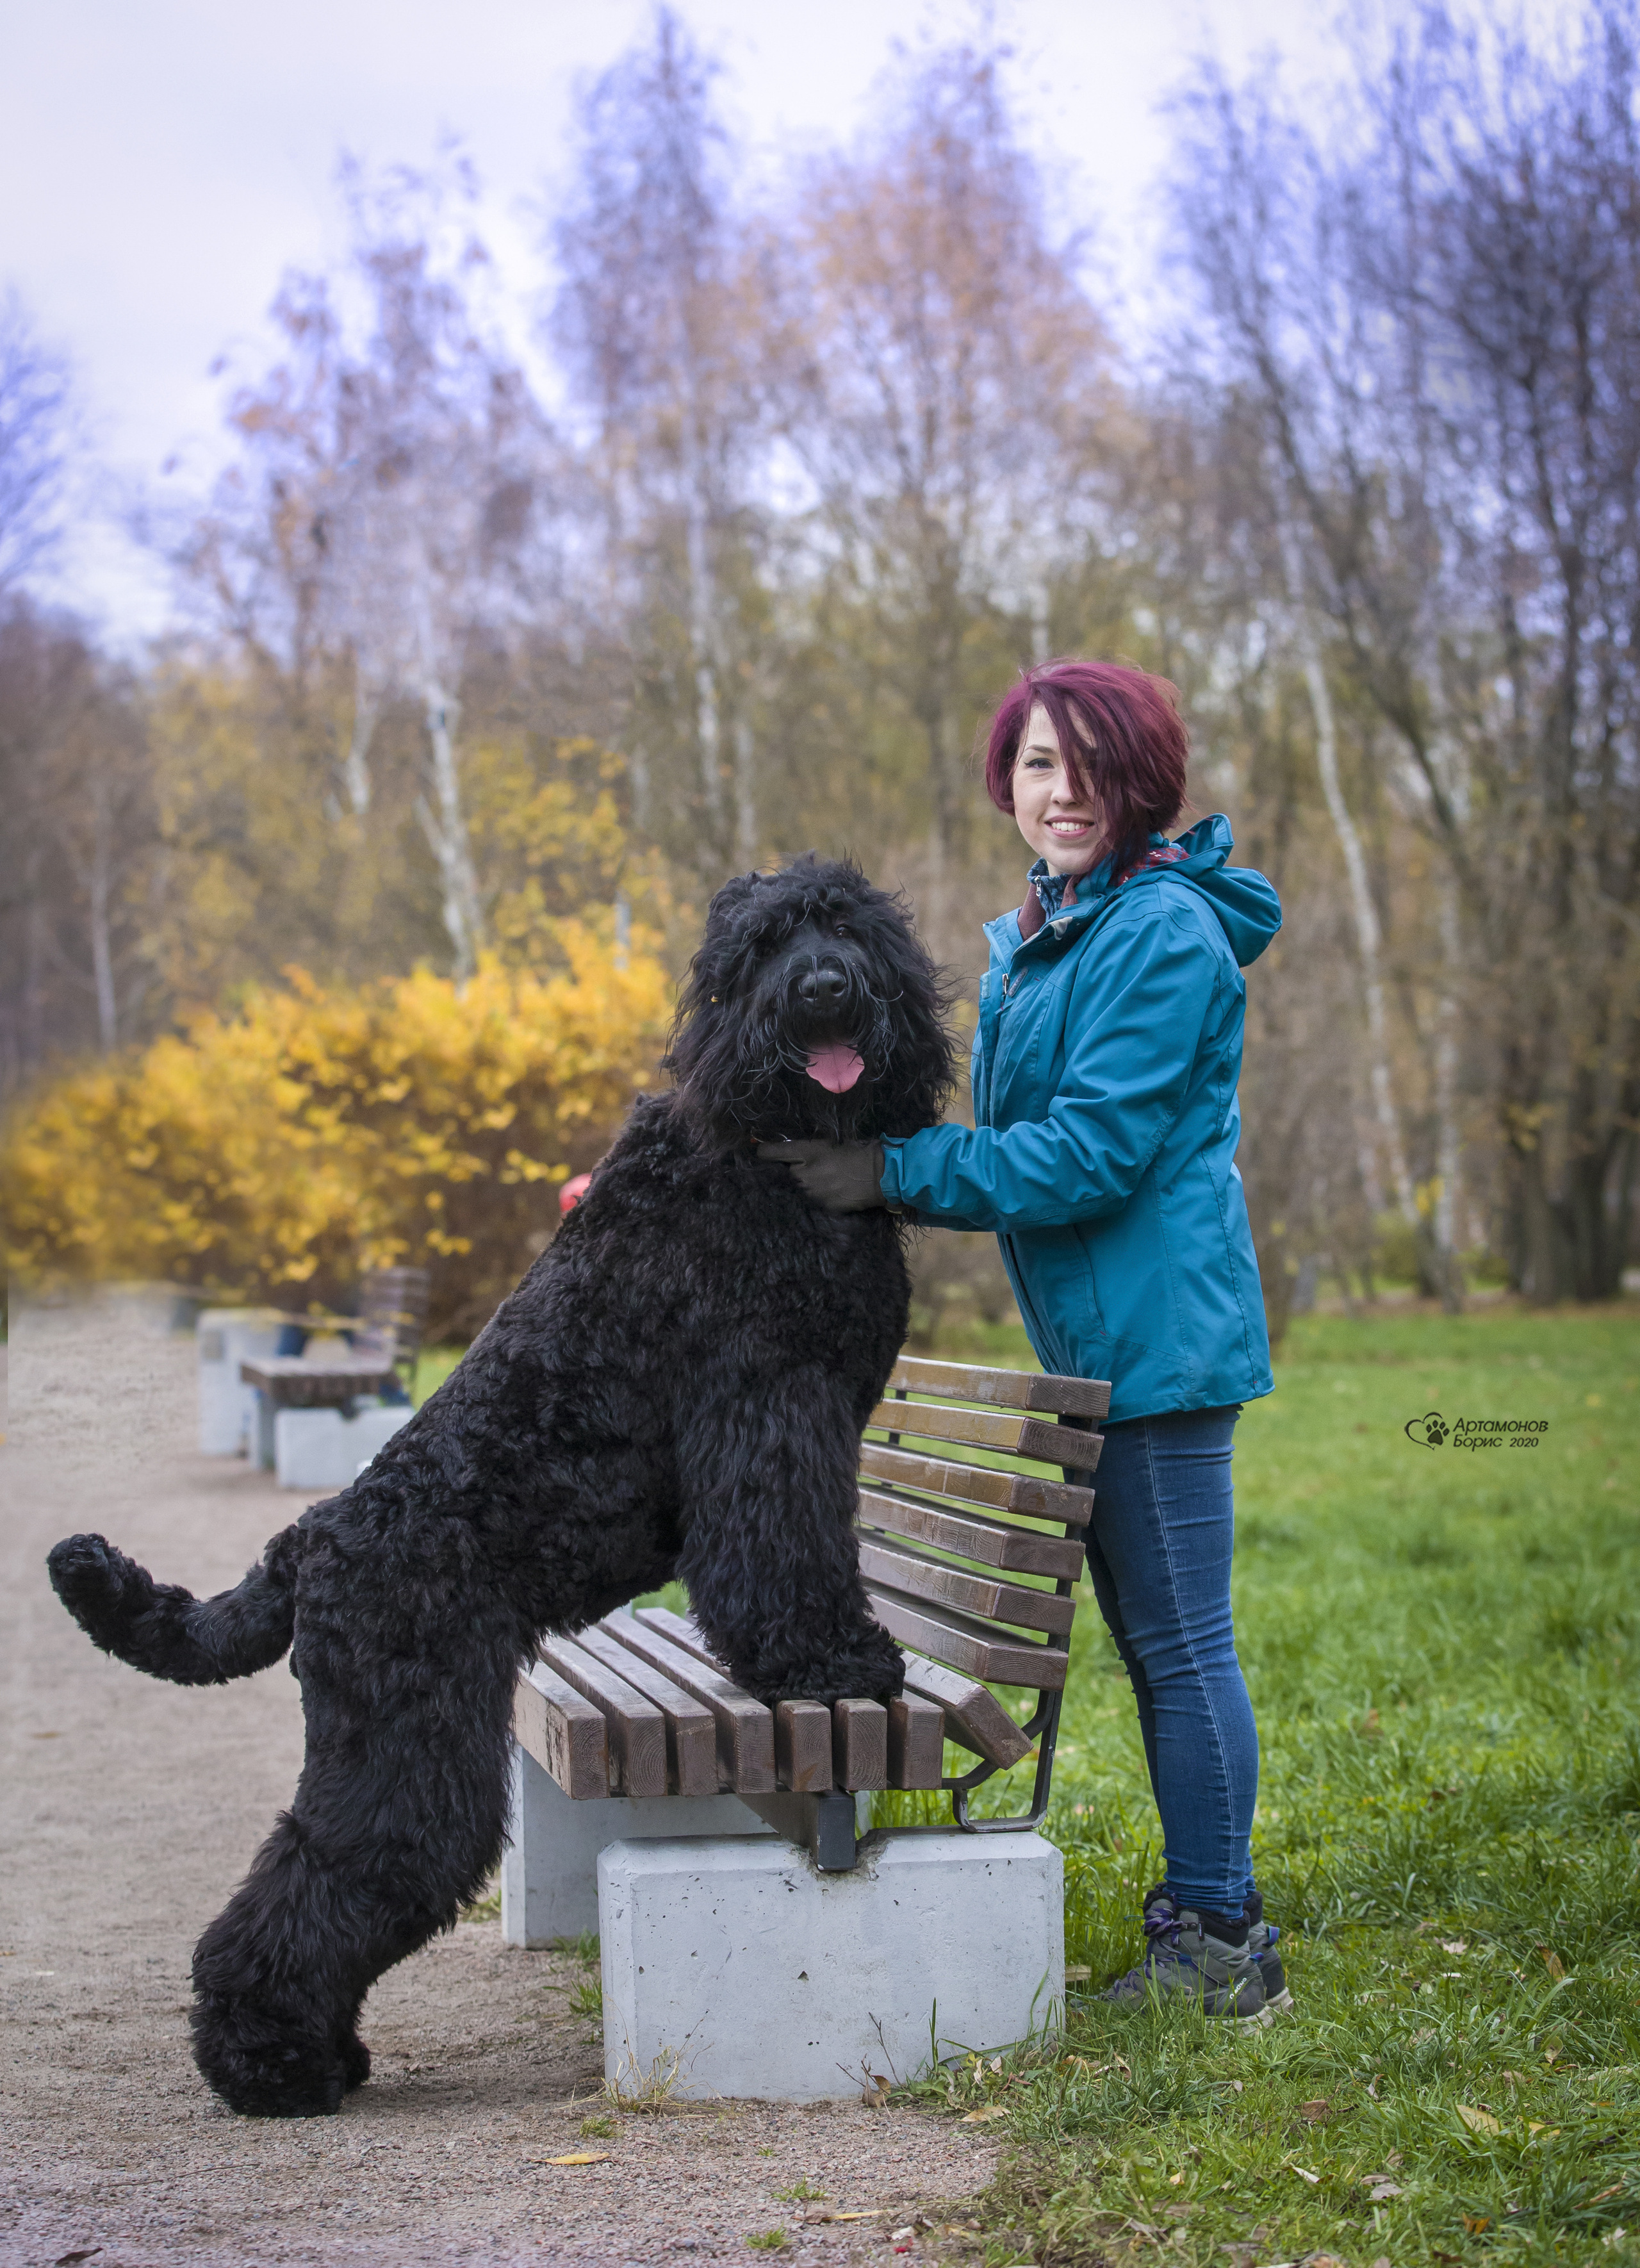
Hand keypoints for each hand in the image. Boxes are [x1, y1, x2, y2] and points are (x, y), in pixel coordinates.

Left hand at [757, 1139, 886, 1212]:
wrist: (879, 1175)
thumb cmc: (857, 1151)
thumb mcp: (830, 1141)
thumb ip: (808, 1146)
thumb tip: (790, 1147)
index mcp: (806, 1151)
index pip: (770, 1153)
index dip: (764, 1151)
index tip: (762, 1152)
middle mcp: (803, 1174)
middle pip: (783, 1173)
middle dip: (790, 1170)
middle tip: (804, 1167)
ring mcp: (811, 1194)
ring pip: (796, 1188)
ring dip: (802, 1185)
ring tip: (820, 1180)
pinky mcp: (821, 1207)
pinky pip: (811, 1201)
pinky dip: (815, 1197)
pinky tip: (828, 1192)